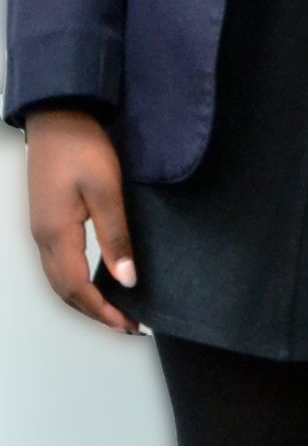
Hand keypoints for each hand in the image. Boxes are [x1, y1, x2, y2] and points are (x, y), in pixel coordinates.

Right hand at [21, 108, 134, 333]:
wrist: (58, 118)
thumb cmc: (83, 149)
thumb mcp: (106, 191)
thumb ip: (116, 236)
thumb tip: (127, 279)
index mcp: (56, 235)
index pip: (78, 289)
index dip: (103, 312)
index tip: (129, 327)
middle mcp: (42, 239)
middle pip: (64, 291)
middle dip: (94, 313)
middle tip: (126, 326)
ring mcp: (40, 231)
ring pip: (57, 280)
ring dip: (84, 300)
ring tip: (114, 310)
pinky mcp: (45, 221)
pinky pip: (57, 264)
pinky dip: (75, 282)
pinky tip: (96, 280)